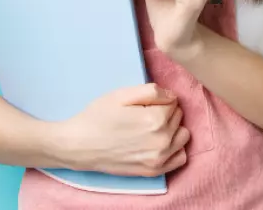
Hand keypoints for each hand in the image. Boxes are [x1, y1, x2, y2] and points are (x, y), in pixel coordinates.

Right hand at [54, 83, 189, 176]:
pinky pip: (180, 157)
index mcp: (155, 120)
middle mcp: (161, 141)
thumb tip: (172, 96)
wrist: (79, 145)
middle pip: (178, 117)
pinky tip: (159, 142)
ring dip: (172, 128)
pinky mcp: (153, 172)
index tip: (144, 103)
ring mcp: (159, 160)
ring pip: (183, 135)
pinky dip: (174, 148)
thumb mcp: (122, 94)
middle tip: (144, 113)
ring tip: (152, 127)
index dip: (160, 99)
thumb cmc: (99, 116)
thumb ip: (152, 91)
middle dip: (166, 111)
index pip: (174, 101)